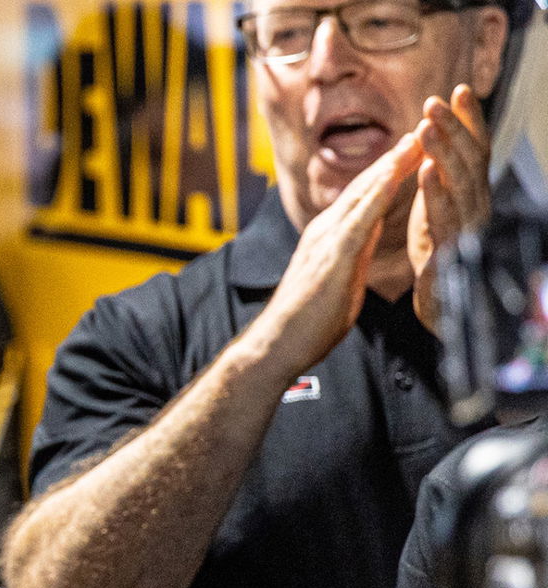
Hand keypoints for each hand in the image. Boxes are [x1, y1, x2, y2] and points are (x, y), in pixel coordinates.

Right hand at [247, 132, 423, 380]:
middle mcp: (325, 232)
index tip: (411, 153)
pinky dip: (382, 189)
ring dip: (392, 164)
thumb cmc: (307, 325)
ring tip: (417, 139)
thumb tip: (368, 240)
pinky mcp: (334, 254)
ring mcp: (327, 240)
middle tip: (422, 129)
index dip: (386, 174)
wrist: (278, 345)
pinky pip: (363, 215)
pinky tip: (398, 173)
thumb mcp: (339, 283)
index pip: (362, 199)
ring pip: (364, 192)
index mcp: (327, 240)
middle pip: (364, 187)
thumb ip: (354, 256)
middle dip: (394, 158)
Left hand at [410, 85, 490, 331]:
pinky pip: (445, 219)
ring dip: (444, 151)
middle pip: (470, 160)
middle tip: (436, 99)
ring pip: (460, 183)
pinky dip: (436, 192)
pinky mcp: (451, 253)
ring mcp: (467, 230)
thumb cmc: (437, 259)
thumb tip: (439, 147)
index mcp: (469, 197)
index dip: (468, 121)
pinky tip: (426, 171)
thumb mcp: (438, 213)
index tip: (457, 89)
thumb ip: (442, 182)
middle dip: (455, 127)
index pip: (473, 151)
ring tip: (428, 124)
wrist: (440, 310)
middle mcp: (476, 208)